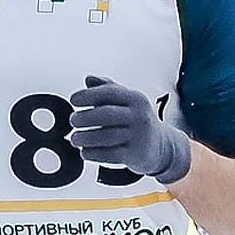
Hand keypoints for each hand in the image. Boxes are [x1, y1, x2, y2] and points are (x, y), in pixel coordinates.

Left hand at [71, 77, 191, 185]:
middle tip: (72, 120)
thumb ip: (107, 89)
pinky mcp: (136, 155)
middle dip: (84, 117)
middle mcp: (139, 116)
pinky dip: (93, 153)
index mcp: (135, 99)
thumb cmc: (136, 120)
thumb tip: (88, 78)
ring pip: (106, 136)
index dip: (88, 95)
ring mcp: (139, 136)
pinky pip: (110, 155)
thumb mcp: (126, 101)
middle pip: (106, 114)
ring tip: (75, 138)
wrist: (162, 146)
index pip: (110, 93)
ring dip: (85, 138)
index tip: (73, 100)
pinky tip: (85, 151)